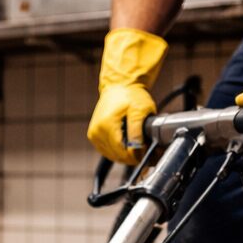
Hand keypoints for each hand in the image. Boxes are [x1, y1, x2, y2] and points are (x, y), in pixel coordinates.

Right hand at [87, 28, 167, 165]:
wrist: (119, 86)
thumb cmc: (131, 95)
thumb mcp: (140, 110)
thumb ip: (137, 130)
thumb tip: (137, 149)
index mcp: (105, 125)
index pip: (122, 151)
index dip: (137, 156)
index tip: (148, 153)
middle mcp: (96, 132)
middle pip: (117, 156)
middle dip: (133, 156)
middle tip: (147, 150)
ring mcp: (94, 135)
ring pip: (113, 156)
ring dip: (126, 155)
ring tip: (139, 146)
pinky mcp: (94, 137)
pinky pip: (108, 151)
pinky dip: (119, 151)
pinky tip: (128, 143)